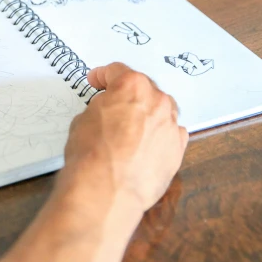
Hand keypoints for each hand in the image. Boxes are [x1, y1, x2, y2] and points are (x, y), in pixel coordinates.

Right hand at [62, 63, 187, 212]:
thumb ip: (101, 107)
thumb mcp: (83, 119)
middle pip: (144, 89)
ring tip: (132, 125)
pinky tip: (147, 144)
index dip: (102, 76)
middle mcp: (157, 101)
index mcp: (131, 87)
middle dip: (128, 94)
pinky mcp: (177, 150)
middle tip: (114, 102)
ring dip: (147, 113)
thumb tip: (108, 111)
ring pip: (161, 111)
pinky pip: (171, 134)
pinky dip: (160, 135)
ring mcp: (170, 126)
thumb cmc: (91, 153)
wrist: (106, 189)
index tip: (97, 81)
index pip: (117, 71)